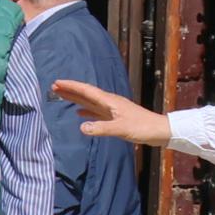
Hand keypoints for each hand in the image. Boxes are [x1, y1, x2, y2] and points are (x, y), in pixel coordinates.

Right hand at [53, 79, 170, 145]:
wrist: (160, 131)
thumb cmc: (143, 128)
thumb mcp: (121, 129)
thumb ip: (101, 128)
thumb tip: (81, 127)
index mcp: (110, 102)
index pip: (87, 91)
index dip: (72, 86)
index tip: (57, 82)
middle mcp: (109, 103)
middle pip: (86, 94)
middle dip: (70, 90)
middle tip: (54, 87)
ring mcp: (112, 110)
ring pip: (90, 102)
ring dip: (76, 99)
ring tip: (62, 96)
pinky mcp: (115, 117)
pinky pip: (96, 111)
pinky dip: (86, 110)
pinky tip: (80, 112)